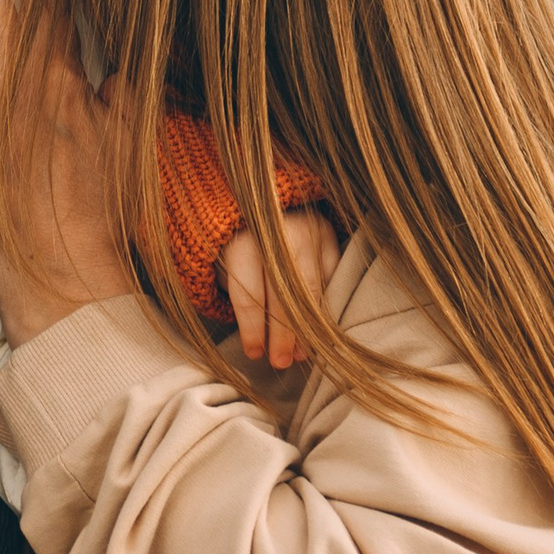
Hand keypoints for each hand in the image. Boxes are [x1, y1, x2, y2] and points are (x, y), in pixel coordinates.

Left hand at [219, 208, 342, 369]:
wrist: (255, 190)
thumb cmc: (232, 234)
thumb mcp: (221, 257)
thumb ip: (239, 291)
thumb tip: (257, 339)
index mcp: (240, 238)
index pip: (249, 293)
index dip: (252, 328)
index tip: (254, 353)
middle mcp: (277, 233)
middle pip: (283, 294)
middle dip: (283, 333)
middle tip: (281, 363)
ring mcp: (307, 230)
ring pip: (312, 288)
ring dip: (308, 326)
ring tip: (302, 354)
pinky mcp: (327, 231)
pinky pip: (332, 274)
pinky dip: (326, 303)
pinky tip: (321, 328)